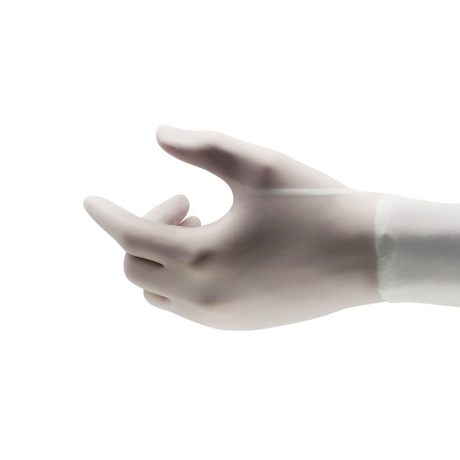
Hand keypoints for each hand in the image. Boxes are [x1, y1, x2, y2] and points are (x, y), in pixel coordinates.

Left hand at [83, 126, 383, 329]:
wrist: (369, 254)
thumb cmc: (316, 202)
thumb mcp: (258, 164)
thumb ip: (203, 147)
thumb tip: (158, 133)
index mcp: (203, 256)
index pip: (130, 236)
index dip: (107, 213)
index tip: (90, 199)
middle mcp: (205, 296)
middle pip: (137, 269)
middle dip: (144, 231)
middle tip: (185, 202)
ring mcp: (223, 317)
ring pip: (160, 294)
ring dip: (164, 257)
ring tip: (203, 224)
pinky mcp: (243, 325)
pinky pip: (190, 307)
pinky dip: (186, 278)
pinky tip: (221, 252)